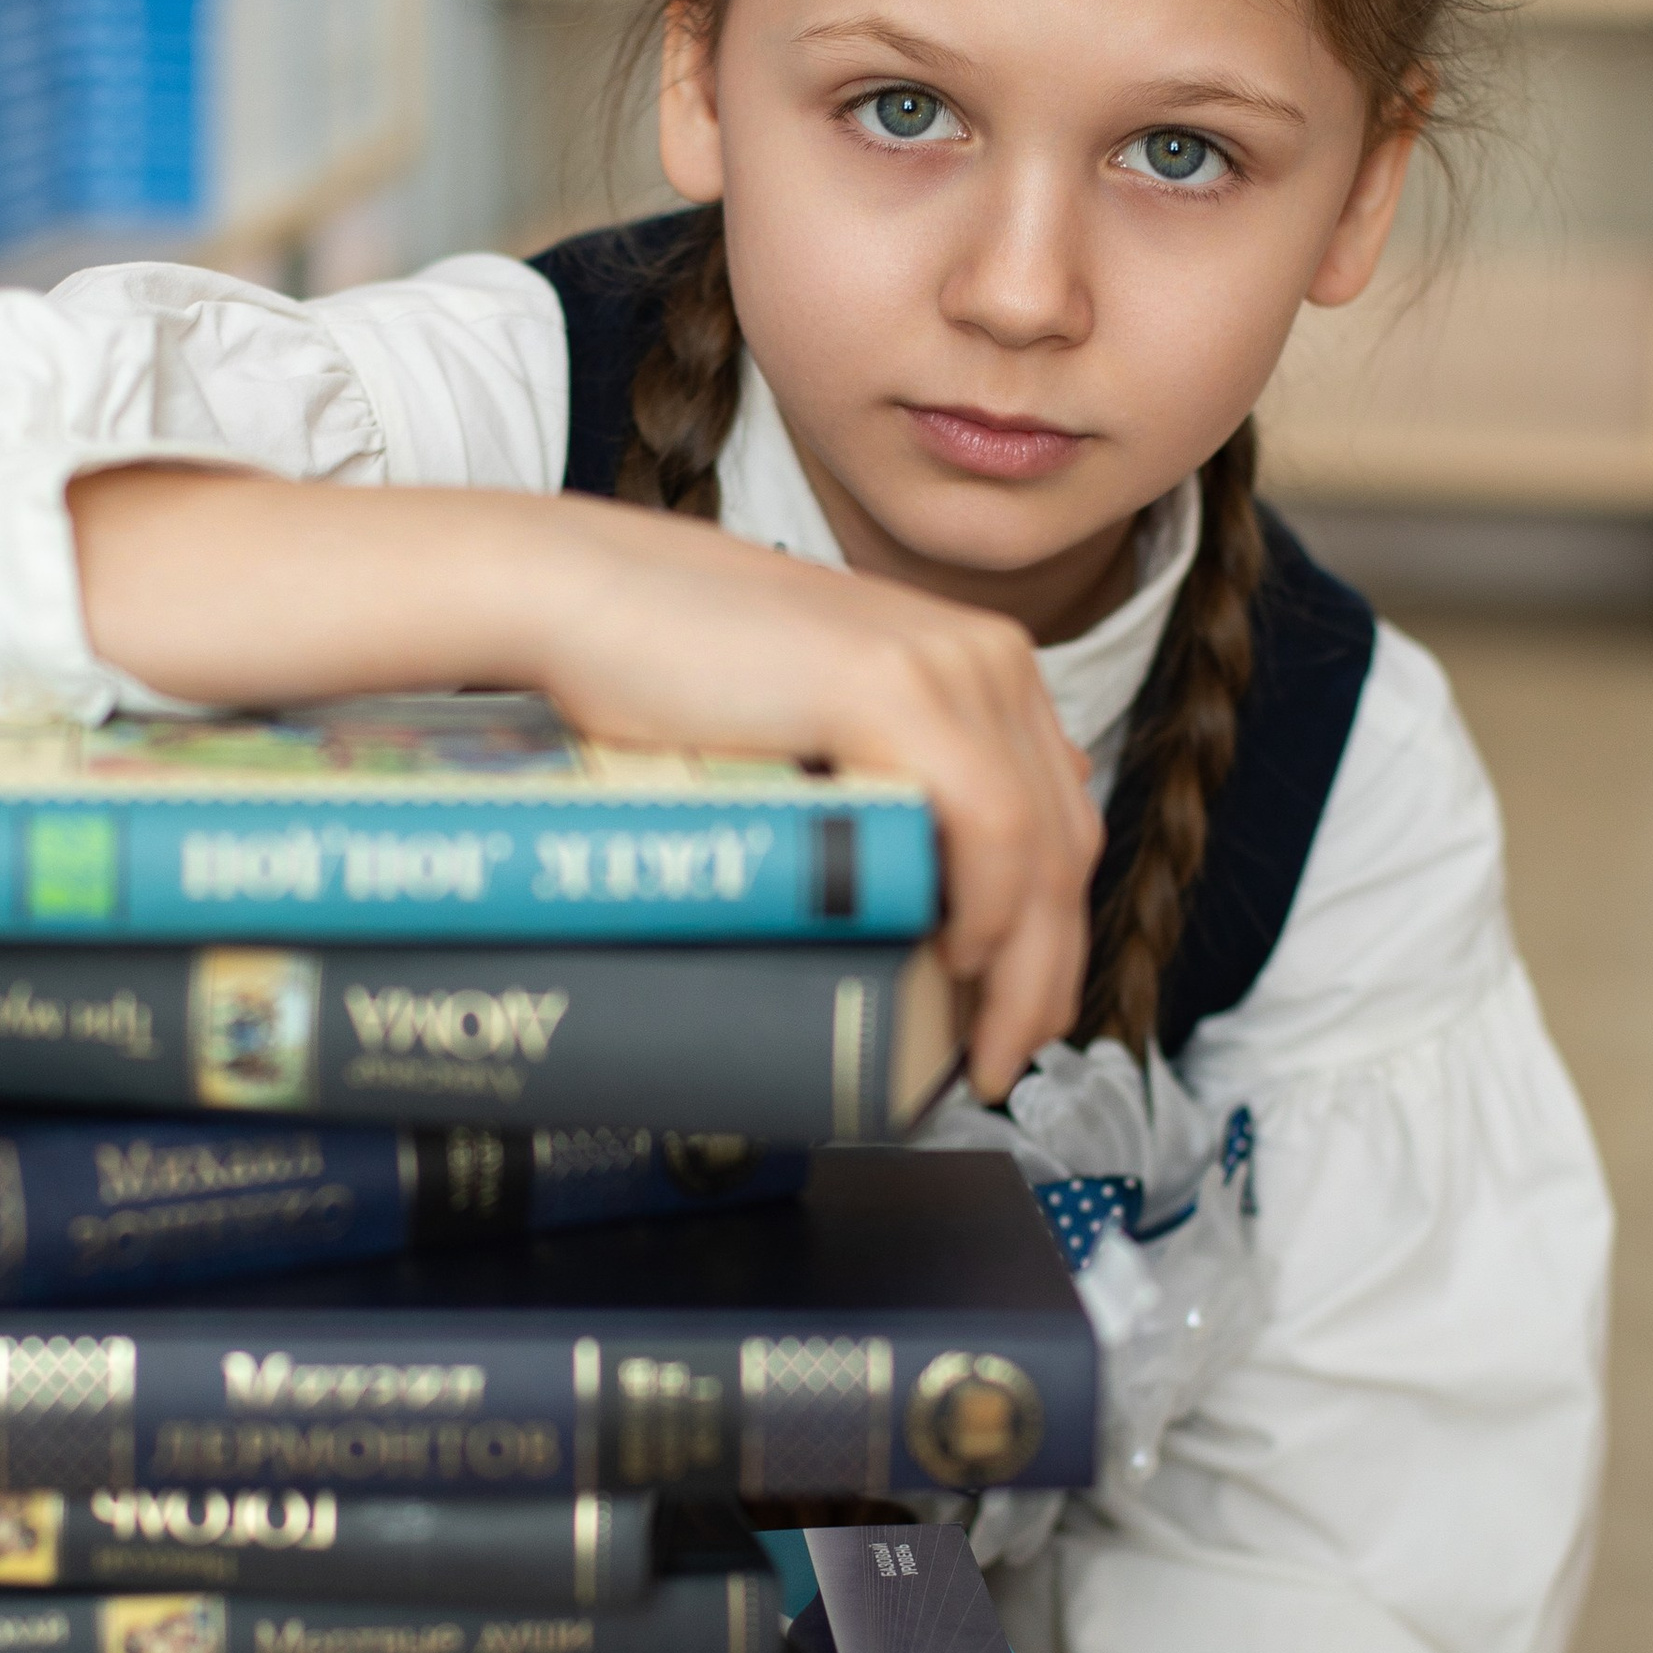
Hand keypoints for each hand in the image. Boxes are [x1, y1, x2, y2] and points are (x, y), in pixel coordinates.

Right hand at [527, 494, 1095, 1100]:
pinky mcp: (894, 689)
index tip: (1026, 1008)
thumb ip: (887, 768)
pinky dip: (987, 907)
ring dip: (1023, 967)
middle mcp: (984, 659)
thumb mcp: (817, 721)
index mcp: (977, 665)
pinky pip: (985, 824)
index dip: (1057, 929)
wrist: (589, 596)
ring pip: (1037, 849)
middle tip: (1008, 1056)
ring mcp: (947, 668)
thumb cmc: (674, 668)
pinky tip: (961, 958)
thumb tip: (933, 874)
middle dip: (1049, 971)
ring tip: (986, 1042)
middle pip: (1063, 845)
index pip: (1058, 821)